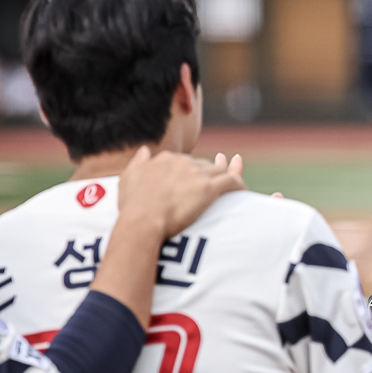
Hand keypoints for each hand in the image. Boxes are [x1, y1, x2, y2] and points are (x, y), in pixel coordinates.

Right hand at [118, 147, 244, 237]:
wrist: (141, 221)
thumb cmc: (132, 206)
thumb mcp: (128, 178)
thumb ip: (139, 162)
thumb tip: (146, 150)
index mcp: (166, 159)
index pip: (185, 161)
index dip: (192, 170)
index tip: (196, 178)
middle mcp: (182, 162)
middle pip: (204, 164)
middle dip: (211, 173)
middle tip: (218, 183)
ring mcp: (196, 174)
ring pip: (219, 171)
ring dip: (227, 177)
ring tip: (234, 185)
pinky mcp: (208, 188)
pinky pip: (231, 181)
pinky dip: (238, 184)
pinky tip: (243, 190)